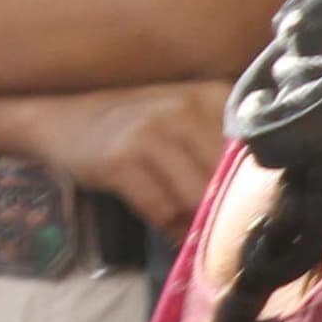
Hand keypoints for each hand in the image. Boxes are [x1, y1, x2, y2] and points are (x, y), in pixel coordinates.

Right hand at [22, 80, 231, 230]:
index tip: (250, 206)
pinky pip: (161, 209)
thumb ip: (221, 144)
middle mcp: (183, 108)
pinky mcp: (120, 161)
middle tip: (221, 227)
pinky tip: (168, 226)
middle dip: (224, 209)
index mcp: (210, 95)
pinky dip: (169, 226)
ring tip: (192, 226)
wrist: (61, 116)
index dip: (252, 186)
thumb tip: (260, 197)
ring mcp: (149, 133)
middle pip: (225, 177)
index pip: (251, 152)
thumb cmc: (134, 122)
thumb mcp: (183, 117)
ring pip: (195, 196)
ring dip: (196, 221)